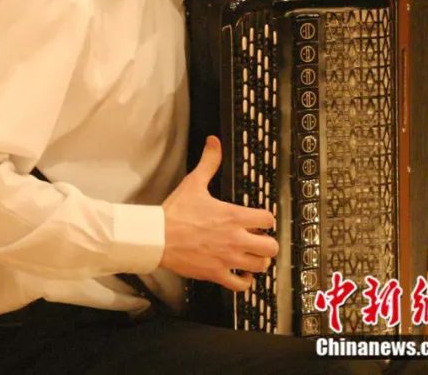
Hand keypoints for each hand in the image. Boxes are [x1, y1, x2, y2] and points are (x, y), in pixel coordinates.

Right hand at [159, 136, 277, 291]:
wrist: (157, 237)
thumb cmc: (175, 212)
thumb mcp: (193, 183)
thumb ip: (208, 163)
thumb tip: (213, 143)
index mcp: (233, 216)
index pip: (267, 219)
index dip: (267, 220)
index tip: (261, 221)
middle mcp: (235, 239)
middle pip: (270, 247)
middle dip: (267, 243)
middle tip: (259, 240)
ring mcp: (228, 258)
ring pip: (260, 266)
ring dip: (258, 261)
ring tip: (252, 256)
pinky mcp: (217, 273)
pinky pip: (241, 285)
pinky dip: (245, 281)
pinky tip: (241, 274)